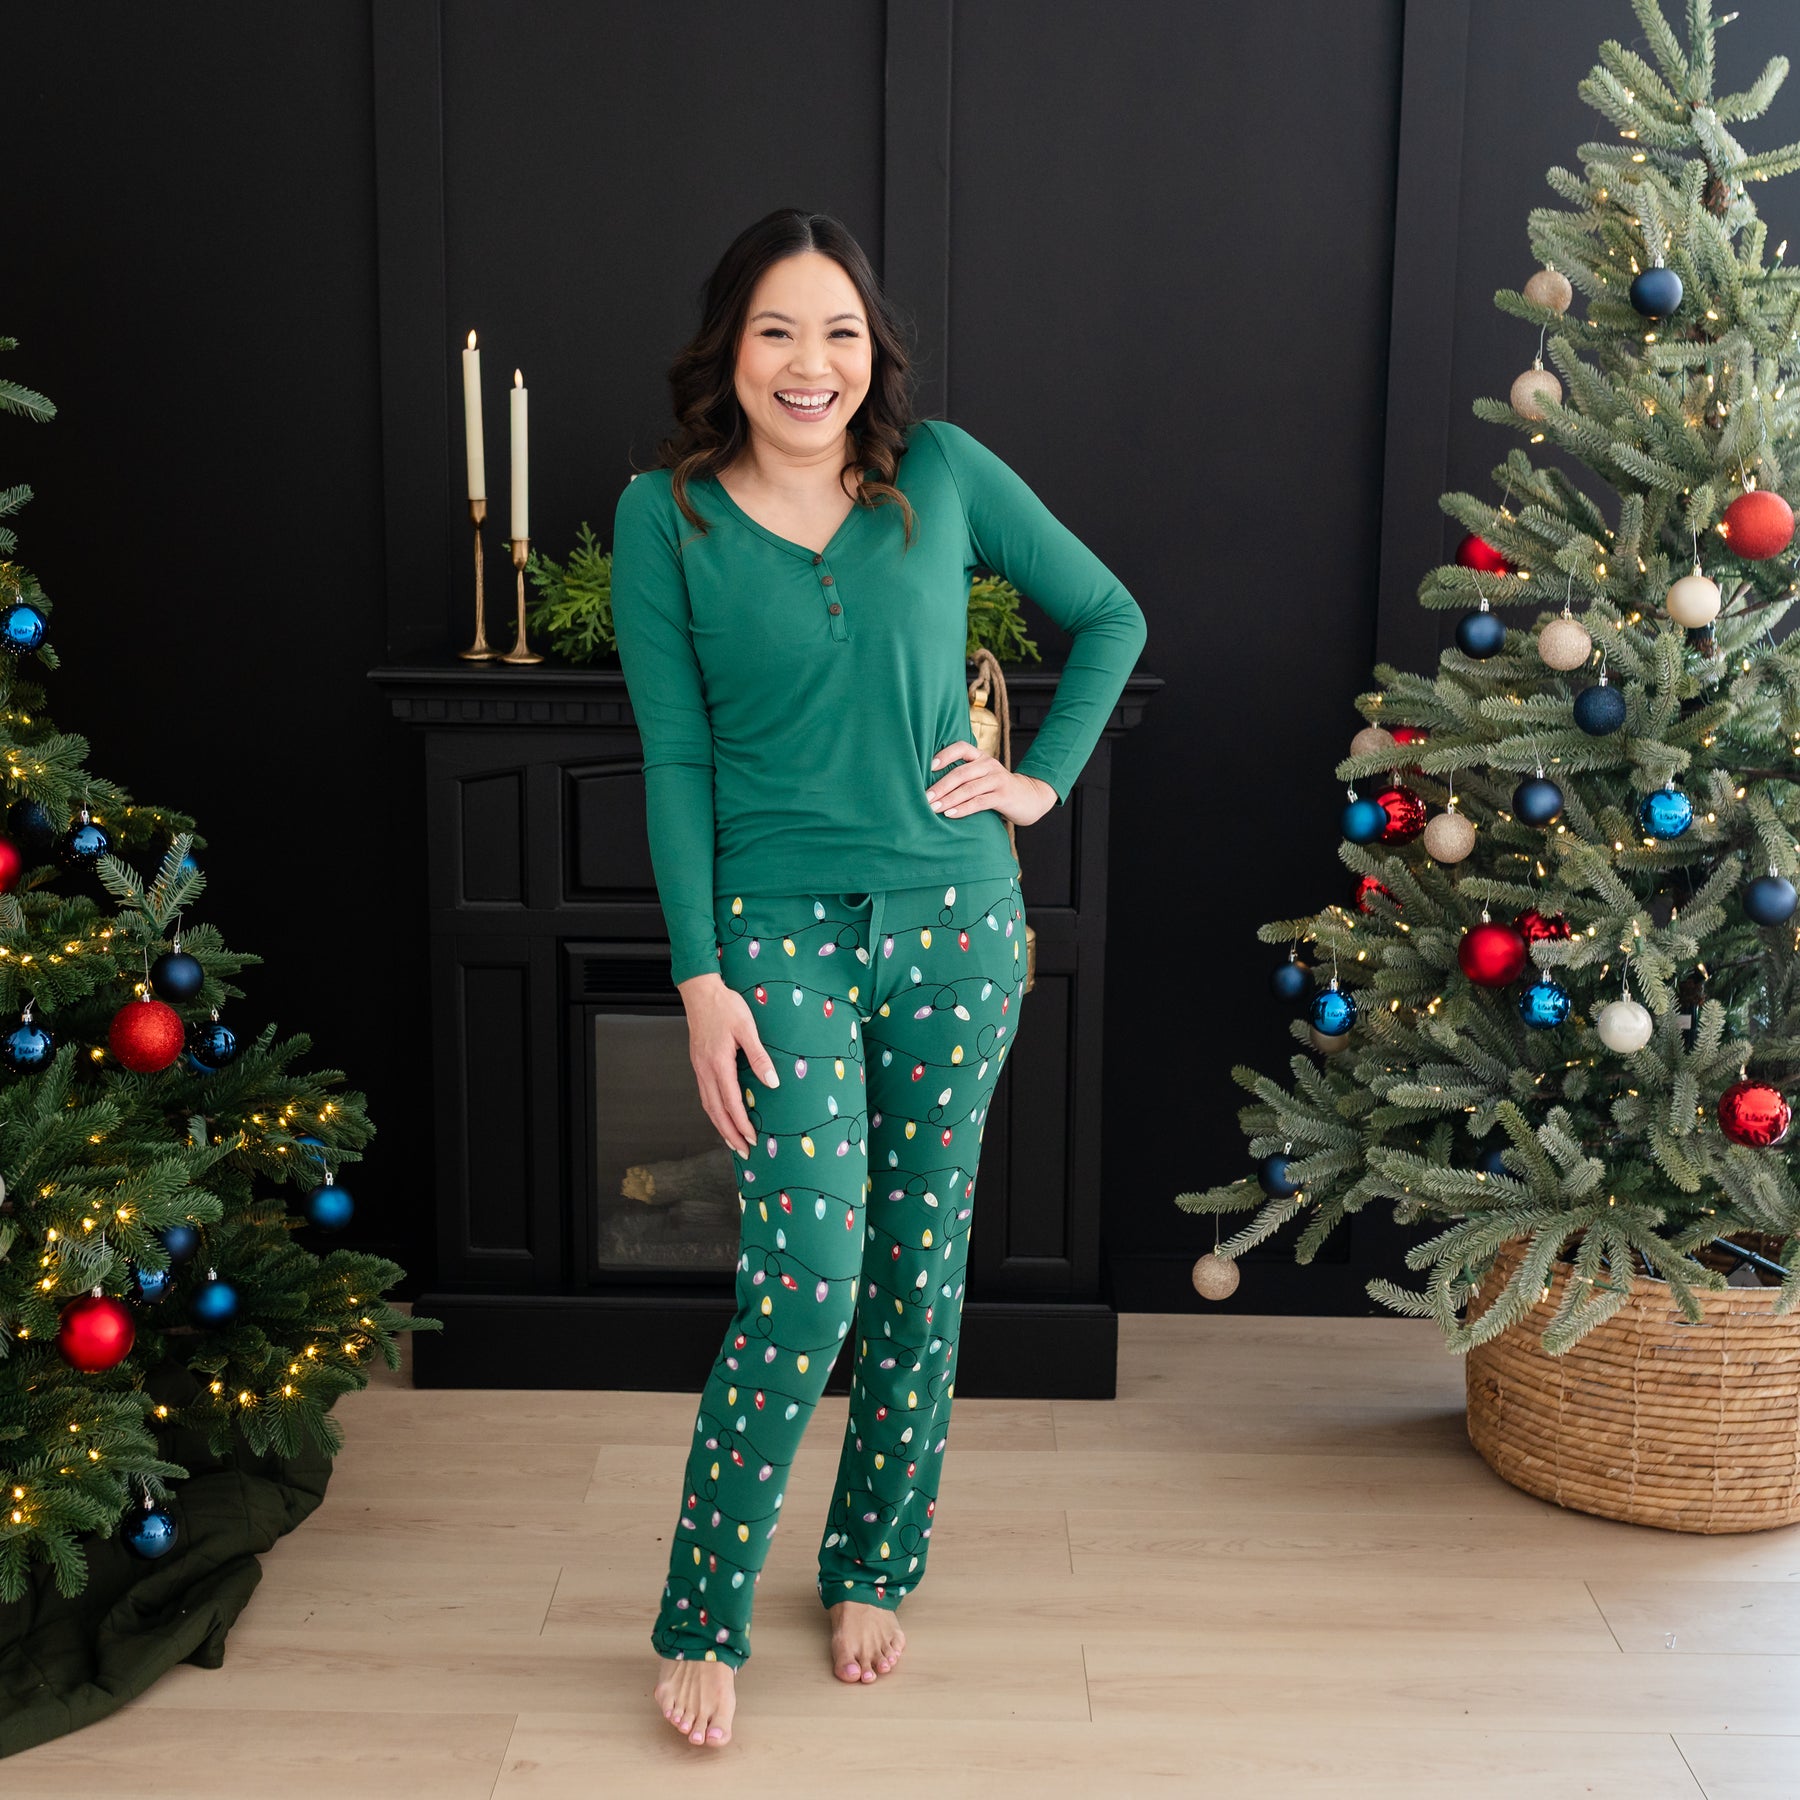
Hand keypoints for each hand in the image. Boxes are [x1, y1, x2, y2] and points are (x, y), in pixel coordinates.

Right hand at [677, 972, 780, 1156]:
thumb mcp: (747, 1029)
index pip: (731, 1103)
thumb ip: (759, 1057)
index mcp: (718, 1064)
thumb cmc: (725, 1007)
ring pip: (708, 1105)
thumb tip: (772, 1082)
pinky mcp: (698, 1063)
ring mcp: (699, 1068)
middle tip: (743, 1151)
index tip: (753, 1139)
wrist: (700, 992)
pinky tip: (721, 1114)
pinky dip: (713, 1110)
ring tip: (731, 1140)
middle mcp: (705, 1070)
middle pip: (716, 1112)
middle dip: (730, 1134)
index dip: (742, 1125)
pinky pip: (704, 1094)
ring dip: (719, 1125)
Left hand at [925, 740, 1057, 826]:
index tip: (929, 766)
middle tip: (925, 797)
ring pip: (968, 789)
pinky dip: (963, 809)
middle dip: (940, 786)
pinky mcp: (1004, 795)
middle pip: (961, 773)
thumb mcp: (982, 776)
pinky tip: (951, 814)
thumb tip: (931, 786)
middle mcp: (989, 765)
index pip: (961, 747)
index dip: (945, 754)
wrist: (1030, 797)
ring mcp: (997, 780)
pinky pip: (979, 802)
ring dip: (948, 799)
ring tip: (934, 808)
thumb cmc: (997, 789)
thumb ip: (964, 776)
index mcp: (981, 757)